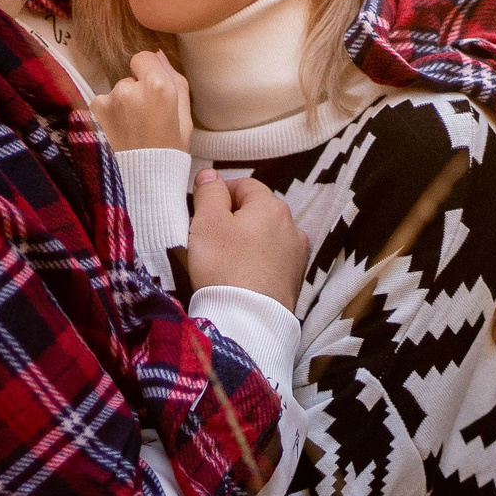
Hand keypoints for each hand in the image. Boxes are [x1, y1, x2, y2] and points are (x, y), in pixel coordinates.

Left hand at [93, 51, 191, 151]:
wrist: (140, 185)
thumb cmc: (168, 153)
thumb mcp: (184, 119)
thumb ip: (175, 81)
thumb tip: (159, 55)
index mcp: (158, 87)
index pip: (143, 57)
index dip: (148, 73)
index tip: (151, 92)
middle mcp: (128, 88)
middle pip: (129, 79)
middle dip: (136, 95)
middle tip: (144, 123)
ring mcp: (106, 100)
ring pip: (114, 95)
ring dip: (120, 108)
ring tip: (130, 134)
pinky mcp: (91, 114)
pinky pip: (101, 109)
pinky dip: (106, 119)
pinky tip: (116, 137)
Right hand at [187, 169, 304, 309]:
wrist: (248, 320)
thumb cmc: (224, 266)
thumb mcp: (207, 222)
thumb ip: (209, 193)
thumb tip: (210, 175)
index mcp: (272, 206)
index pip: (244, 185)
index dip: (219, 193)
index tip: (200, 210)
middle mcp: (292, 226)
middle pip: (257, 211)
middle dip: (233, 218)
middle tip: (207, 235)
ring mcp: (296, 255)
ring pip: (265, 236)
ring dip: (246, 240)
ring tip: (224, 258)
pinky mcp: (294, 280)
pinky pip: (271, 261)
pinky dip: (256, 261)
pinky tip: (240, 274)